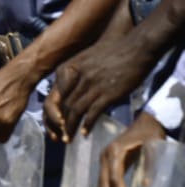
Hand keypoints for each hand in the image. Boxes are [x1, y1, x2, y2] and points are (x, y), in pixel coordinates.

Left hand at [45, 37, 160, 142]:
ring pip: (75, 111)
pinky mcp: (108, 94)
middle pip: (62, 106)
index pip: (53, 96)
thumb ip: (74, 76)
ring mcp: (92, 86)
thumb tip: (69, 94)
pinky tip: (85, 133)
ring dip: (70, 128)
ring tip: (68, 139)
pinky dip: (87, 125)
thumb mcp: (84, 60)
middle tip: (58, 137)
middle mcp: (76, 78)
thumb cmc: (110, 53)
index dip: (51, 114)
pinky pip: (93, 113)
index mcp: (67, 69)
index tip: (53, 125)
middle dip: (58, 124)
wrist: (135, 48)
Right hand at [98, 111, 165, 186]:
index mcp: (115, 151)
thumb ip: (150, 165)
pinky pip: (103, 184)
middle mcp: (105, 156)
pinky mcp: (106, 165)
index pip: (114, 178)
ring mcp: (104, 160)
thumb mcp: (154, 148)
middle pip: (102, 186)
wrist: (145, 123)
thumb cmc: (151, 135)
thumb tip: (147, 186)